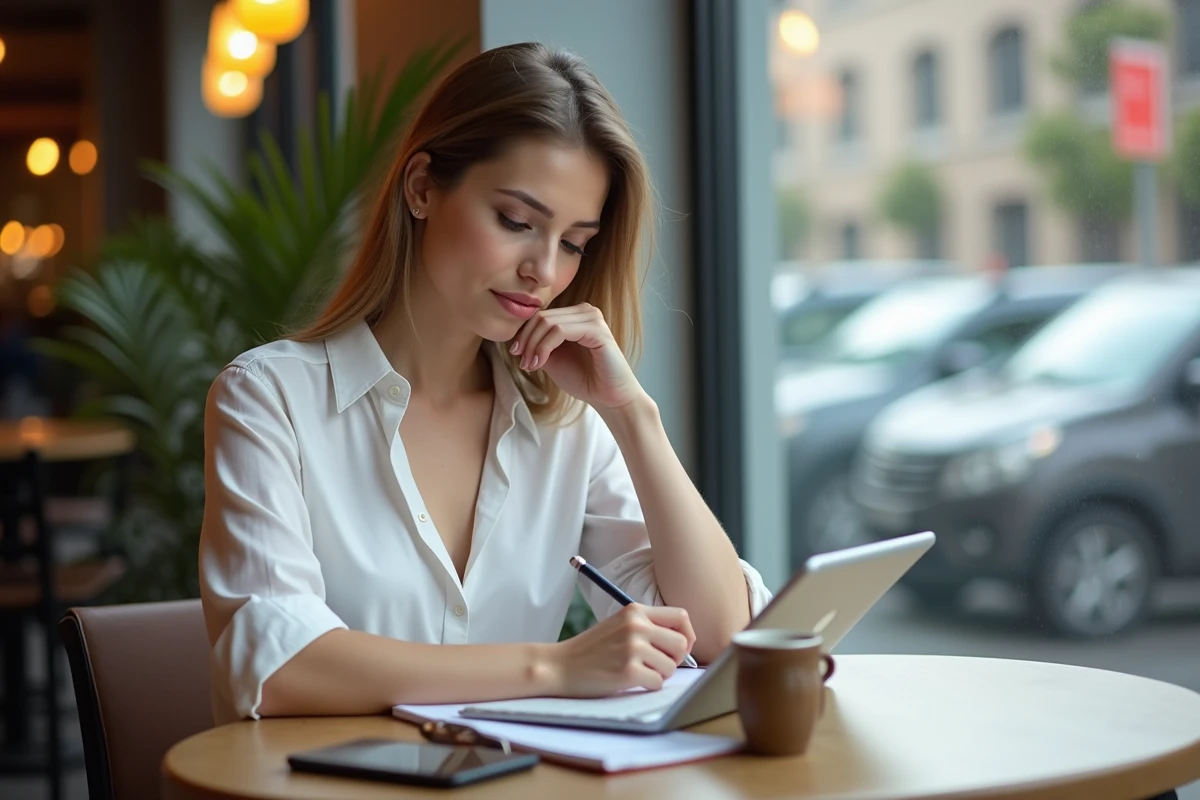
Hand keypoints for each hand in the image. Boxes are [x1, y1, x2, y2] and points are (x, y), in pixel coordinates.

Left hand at [508, 303, 645, 409]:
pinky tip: (539, 363)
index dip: (523, 333)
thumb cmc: (584, 379)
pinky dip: (544, 347)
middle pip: (542, 317)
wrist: (608, 398)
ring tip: (530, 365)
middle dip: (526, 340)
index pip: (541, 314)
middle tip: (521, 362)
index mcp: (575, 315)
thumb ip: (538, 344)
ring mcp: (592, 318)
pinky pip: (560, 331)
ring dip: (533, 345)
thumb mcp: (552, 359)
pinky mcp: (597, 330)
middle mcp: (585, 311)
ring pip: (548, 323)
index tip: (516, 355)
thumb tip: (515, 338)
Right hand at [548, 604, 696, 696]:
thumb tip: (685, 642)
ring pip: (671, 667)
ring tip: (639, 672)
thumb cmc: (592, 649)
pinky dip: (648, 686)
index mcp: (635, 611)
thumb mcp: (619, 625)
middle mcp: (636, 626)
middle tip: (658, 665)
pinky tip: (630, 681)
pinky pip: (658, 683)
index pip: (681, 617)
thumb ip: (648, 626)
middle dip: (676, 659)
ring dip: (660, 674)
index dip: (687, 635)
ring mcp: (632, 648)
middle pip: (682, 644)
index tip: (679, 648)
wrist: (560, 666)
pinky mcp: (628, 671)